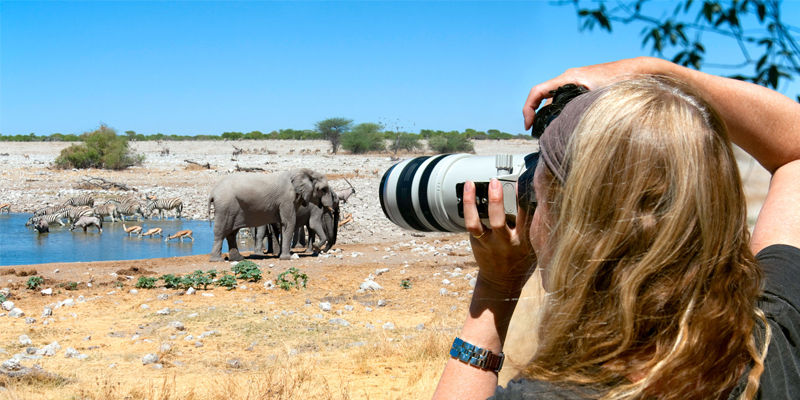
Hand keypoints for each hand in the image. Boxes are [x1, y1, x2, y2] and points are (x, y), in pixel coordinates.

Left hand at [463, 179, 535, 295]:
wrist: (502, 283)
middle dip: (496, 201)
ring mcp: (488, 243)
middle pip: (499, 222)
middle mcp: (505, 243)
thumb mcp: (535, 246)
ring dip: (472, 203)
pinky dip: (468, 207)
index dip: (525, 200)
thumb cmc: (522, 260)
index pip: (526, 218)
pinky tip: (468, 191)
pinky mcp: (477, 242)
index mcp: (524, 242)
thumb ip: (534, 226)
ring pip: (477, 224)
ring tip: (471, 184)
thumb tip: (537, 198)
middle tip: (495, 183)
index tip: (524, 183)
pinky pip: (470, 224)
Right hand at [523, 57, 658, 129]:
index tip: (528, 125)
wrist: (640, 70)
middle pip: (544, 98)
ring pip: (555, 100)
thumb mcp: (600, 98)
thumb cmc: (623, 80)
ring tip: (552, 135)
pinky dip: (561, 113)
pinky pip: (565, 100)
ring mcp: (577, 82)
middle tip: (538, 136)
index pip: (537, 91)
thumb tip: (569, 131)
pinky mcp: (584, 87)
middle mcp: (570, 78)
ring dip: (550, 116)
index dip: (528, 109)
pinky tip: (568, 126)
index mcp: (569, 78)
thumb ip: (583, 111)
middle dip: (538, 116)